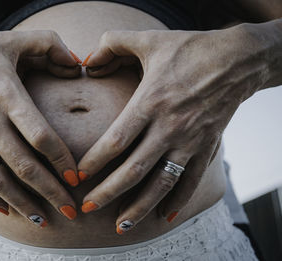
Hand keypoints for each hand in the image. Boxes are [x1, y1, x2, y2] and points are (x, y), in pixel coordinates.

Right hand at [0, 29, 81, 225]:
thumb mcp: (12, 39)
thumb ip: (50, 44)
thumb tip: (78, 63)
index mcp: (6, 95)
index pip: (40, 136)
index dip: (61, 160)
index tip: (77, 177)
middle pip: (23, 166)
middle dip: (50, 192)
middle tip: (70, 210)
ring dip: (22, 203)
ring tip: (42, 220)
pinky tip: (5, 210)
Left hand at [78, 25, 267, 232]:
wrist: (237, 59)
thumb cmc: (189, 49)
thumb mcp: (148, 39)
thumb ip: (112, 43)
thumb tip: (84, 61)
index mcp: (151, 102)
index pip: (116, 141)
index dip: (94, 162)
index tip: (77, 176)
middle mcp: (169, 127)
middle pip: (133, 170)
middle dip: (107, 193)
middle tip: (87, 208)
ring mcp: (190, 140)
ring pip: (161, 182)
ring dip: (140, 207)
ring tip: (120, 226)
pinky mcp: (207, 146)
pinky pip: (191, 180)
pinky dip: (179, 201)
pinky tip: (165, 217)